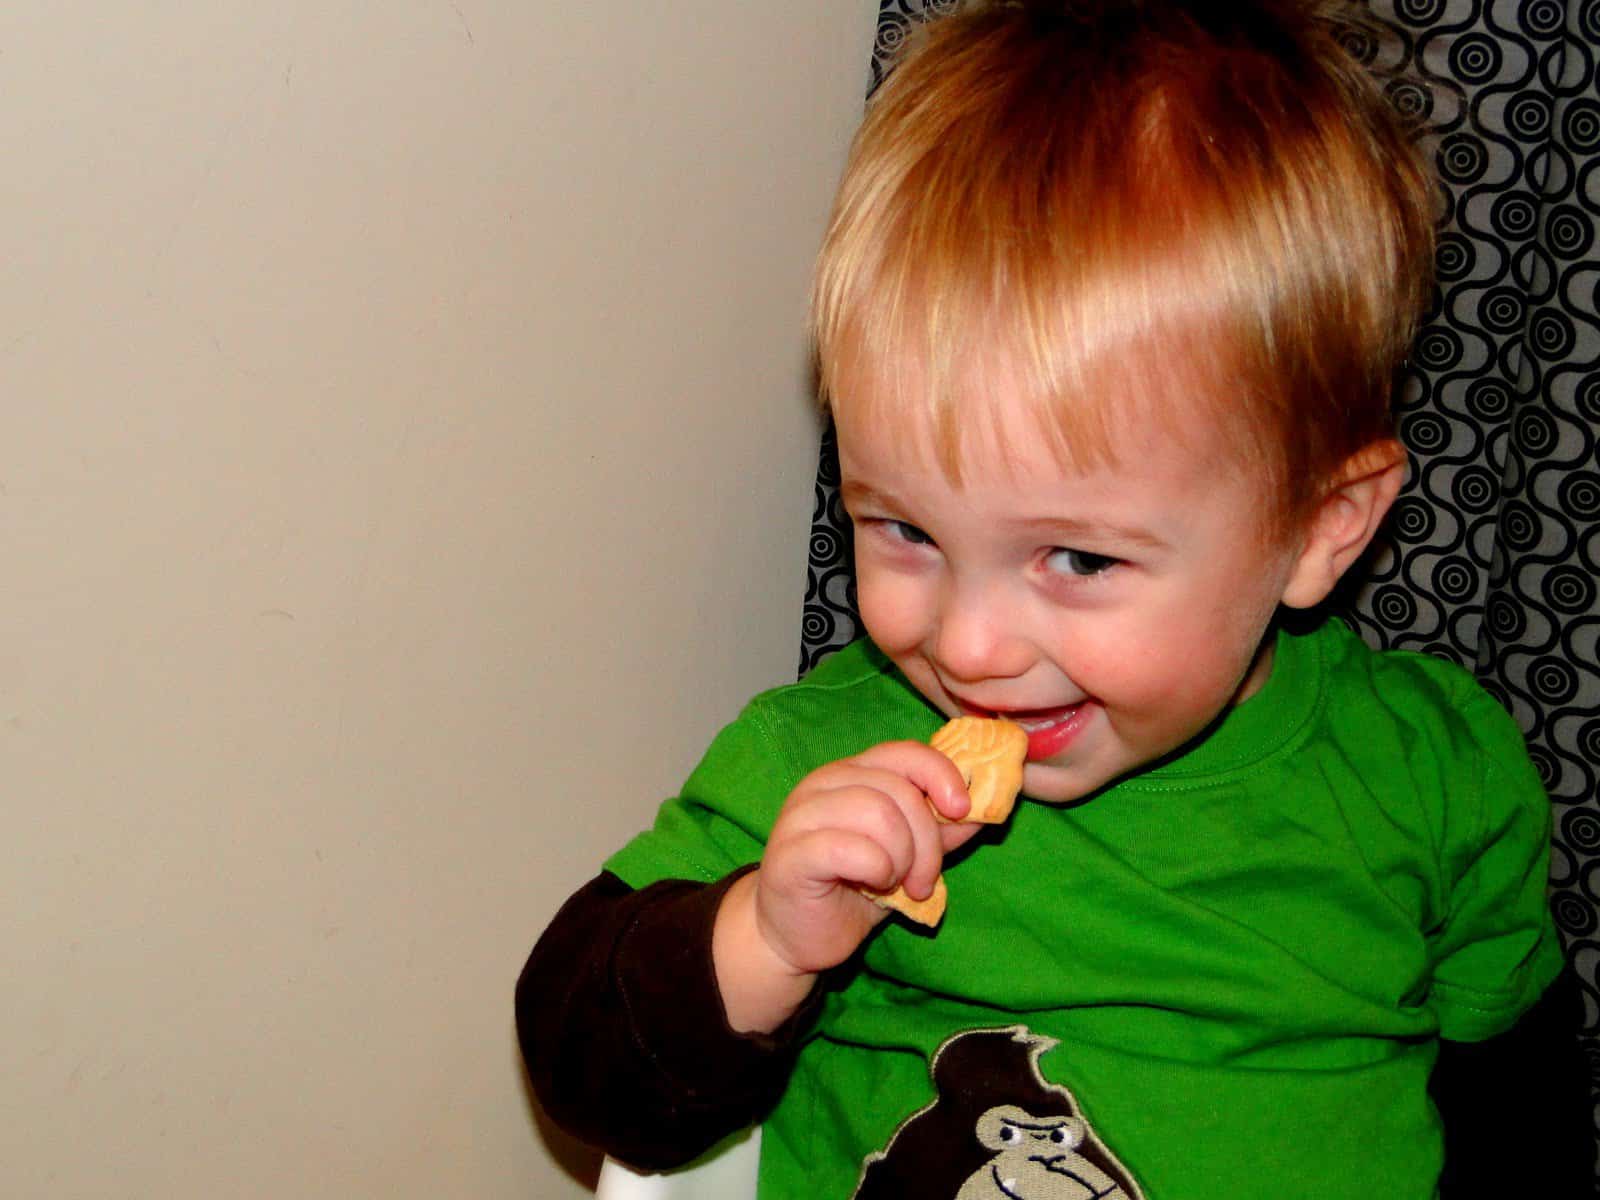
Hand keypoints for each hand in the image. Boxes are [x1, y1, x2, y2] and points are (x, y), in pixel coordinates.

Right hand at [713, 741, 980, 1031]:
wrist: (793, 935)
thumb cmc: (850, 890)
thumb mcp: (906, 856)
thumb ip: (939, 830)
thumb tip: (987, 809)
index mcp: (851, 774)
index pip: (904, 752)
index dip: (941, 776)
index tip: (961, 810)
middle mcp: (823, 784)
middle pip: (899, 791)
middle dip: (926, 842)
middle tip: (923, 880)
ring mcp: (801, 815)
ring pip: (878, 814)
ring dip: (902, 858)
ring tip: (895, 884)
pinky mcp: (791, 854)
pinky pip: (851, 849)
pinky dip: (876, 869)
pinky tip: (872, 886)